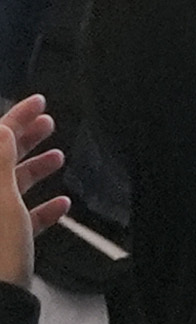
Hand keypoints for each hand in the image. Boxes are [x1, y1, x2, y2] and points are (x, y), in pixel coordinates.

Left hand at [4, 96, 64, 289]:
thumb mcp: (3, 200)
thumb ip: (2, 162)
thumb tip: (1, 128)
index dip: (12, 120)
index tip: (39, 101)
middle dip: (21, 143)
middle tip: (49, 123)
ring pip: (5, 191)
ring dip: (32, 174)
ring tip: (59, 158)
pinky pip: (14, 221)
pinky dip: (36, 211)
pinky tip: (61, 206)